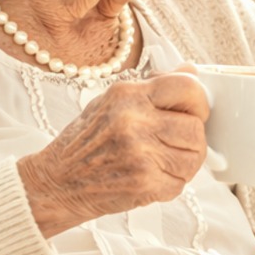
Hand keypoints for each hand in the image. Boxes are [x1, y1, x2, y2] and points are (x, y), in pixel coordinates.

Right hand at [16, 73, 209, 237]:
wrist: (56, 182)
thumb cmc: (85, 142)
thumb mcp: (112, 102)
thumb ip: (154, 86)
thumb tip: (190, 70)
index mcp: (127, 95)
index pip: (188, 86)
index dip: (198, 102)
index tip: (193, 112)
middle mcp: (133, 121)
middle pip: (195, 127)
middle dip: (192, 138)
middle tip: (174, 144)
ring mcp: (139, 154)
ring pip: (194, 157)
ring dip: (184, 163)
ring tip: (162, 162)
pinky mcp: (144, 183)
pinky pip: (181, 183)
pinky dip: (171, 184)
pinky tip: (150, 178)